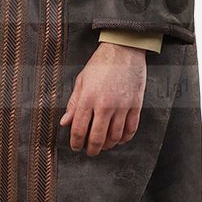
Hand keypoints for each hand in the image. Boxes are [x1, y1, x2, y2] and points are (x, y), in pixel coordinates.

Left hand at [58, 42, 147, 156]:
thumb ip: (74, 104)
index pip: (79, 129)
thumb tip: (65, 122)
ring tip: (104, 146)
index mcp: (88, 98)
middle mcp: (105, 105)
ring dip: (108, 145)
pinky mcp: (136, 105)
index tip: (76, 147)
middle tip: (89, 152)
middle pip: (97, 137)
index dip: (76, 142)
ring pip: (115, 136)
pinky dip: (125, 138)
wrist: (124, 50)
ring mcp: (122, 106)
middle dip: (92, 149)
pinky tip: (120, 139)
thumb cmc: (100, 64)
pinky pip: (131, 128)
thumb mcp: (81, 81)